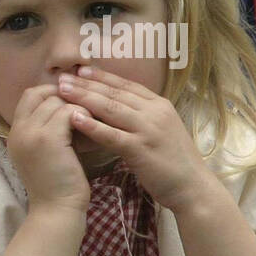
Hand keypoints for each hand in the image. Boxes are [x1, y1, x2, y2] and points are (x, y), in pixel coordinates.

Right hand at [7, 83, 90, 214]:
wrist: (57, 209)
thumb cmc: (57, 183)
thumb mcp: (44, 152)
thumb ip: (47, 129)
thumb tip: (68, 104)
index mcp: (15, 133)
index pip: (29, 95)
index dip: (50, 92)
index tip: (70, 102)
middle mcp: (18, 130)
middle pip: (40, 93)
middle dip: (64, 96)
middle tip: (83, 108)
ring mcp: (30, 133)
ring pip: (57, 100)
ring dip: (77, 106)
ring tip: (91, 119)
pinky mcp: (48, 138)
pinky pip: (68, 111)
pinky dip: (83, 115)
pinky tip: (92, 128)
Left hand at [60, 65, 213, 211]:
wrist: (193, 187)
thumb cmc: (173, 162)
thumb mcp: (160, 130)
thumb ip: (142, 117)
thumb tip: (116, 108)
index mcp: (160, 105)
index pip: (126, 85)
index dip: (102, 76)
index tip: (81, 69)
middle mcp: (154, 112)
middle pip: (115, 93)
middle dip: (87, 83)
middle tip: (62, 76)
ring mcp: (148, 130)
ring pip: (111, 109)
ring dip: (84, 97)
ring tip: (62, 90)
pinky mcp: (141, 149)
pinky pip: (112, 135)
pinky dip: (92, 125)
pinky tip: (74, 118)